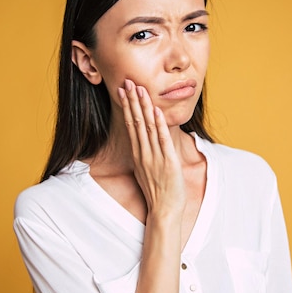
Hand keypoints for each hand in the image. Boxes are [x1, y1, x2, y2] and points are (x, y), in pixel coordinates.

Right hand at [117, 79, 185, 220]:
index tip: (123, 91)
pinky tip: (156, 111)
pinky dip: (160, 124)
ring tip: (140, 89)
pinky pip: (163, 140)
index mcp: (138, 154)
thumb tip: (144, 141)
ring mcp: (155, 157)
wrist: (164, 210)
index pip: (131, 125)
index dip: (127, 107)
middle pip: (136, 122)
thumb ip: (145, 154)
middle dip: (132, 100)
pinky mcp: (168, 162)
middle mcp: (144, 153)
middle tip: (128, 82)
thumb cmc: (157, 192)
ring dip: (144, 106)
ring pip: (148, 127)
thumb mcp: (146, 170)